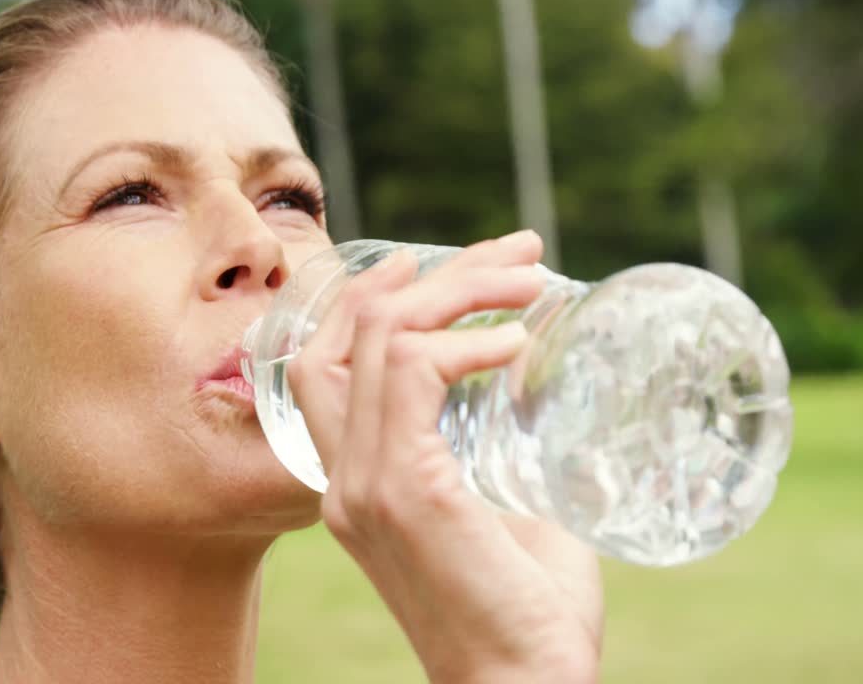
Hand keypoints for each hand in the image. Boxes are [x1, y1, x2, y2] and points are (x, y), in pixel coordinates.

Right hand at [287, 231, 604, 683]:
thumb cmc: (527, 612)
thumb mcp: (507, 510)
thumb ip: (500, 452)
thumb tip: (535, 388)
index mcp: (357, 482)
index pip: (327, 363)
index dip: (369, 299)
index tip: (428, 261)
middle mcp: (344, 477)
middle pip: (351, 333)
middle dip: (432, 274)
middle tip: (517, 251)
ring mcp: (364, 483)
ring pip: (382, 337)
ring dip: (460, 291)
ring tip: (531, 282)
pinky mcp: (403, 489)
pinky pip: (415, 373)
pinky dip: (466, 340)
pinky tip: (517, 342)